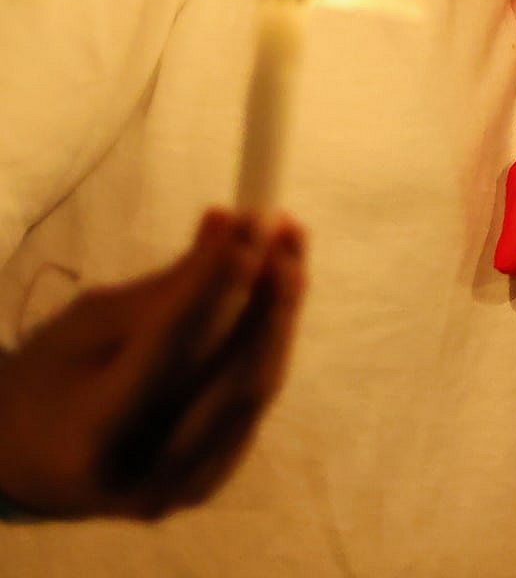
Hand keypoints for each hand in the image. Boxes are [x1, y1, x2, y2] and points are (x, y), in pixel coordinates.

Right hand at [0, 209, 305, 520]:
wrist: (19, 464)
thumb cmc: (45, 383)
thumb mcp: (84, 328)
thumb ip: (163, 289)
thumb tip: (229, 223)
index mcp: (93, 432)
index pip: (170, 348)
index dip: (216, 283)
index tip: (248, 223)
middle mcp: (144, 473)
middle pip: (232, 378)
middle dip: (269, 298)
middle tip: (286, 234)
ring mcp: (179, 488)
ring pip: (253, 393)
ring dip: (281, 318)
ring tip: (291, 256)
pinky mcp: (203, 487)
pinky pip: (251, 411)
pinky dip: (268, 353)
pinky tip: (278, 305)